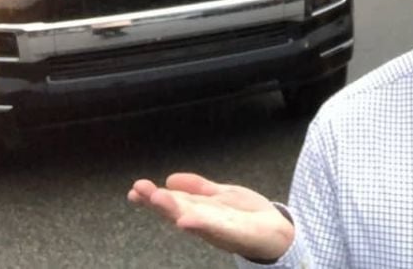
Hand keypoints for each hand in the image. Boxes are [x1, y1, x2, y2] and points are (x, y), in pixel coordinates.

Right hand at [128, 172, 294, 262]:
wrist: (277, 231)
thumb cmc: (247, 214)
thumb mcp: (221, 194)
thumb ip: (198, 187)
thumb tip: (170, 178)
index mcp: (200, 211)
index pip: (174, 201)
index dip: (154, 197)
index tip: (135, 189)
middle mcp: (204, 222)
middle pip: (178, 211)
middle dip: (158, 202)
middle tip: (138, 191)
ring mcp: (219, 229)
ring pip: (192, 219)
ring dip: (173, 210)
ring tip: (157, 198)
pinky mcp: (236, 234)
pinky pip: (216, 230)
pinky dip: (201, 225)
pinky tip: (186, 220)